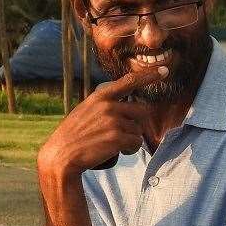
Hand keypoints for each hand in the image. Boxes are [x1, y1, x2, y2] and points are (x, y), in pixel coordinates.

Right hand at [37, 63, 168, 176]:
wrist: (61, 155)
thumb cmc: (73, 136)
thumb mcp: (84, 112)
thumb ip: (104, 106)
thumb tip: (126, 108)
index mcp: (100, 96)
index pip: (129, 82)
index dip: (149, 75)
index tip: (165, 70)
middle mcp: (108, 105)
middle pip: (141, 111)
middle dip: (137, 125)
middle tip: (124, 136)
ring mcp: (113, 121)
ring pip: (138, 130)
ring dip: (131, 140)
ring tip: (113, 146)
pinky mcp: (117, 137)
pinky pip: (136, 142)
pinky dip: (130, 149)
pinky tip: (116, 152)